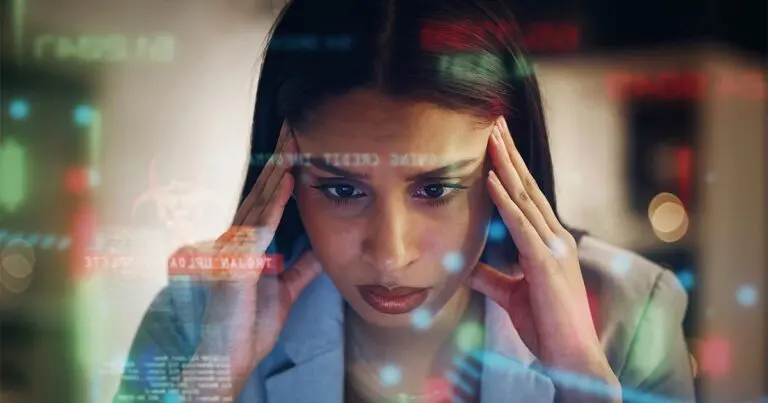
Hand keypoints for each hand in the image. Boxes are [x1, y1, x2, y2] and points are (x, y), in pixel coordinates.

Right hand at [173, 123, 321, 397]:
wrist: (227, 360)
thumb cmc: (247, 328)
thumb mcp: (283, 292)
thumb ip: (298, 269)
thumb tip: (318, 250)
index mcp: (247, 246)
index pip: (266, 202)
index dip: (281, 174)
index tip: (297, 146)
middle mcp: (236, 240)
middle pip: (261, 192)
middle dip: (279, 159)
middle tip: (295, 126)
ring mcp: (232, 249)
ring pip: (260, 202)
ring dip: (279, 171)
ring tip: (295, 140)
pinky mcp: (235, 264)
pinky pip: (258, 228)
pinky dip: (274, 204)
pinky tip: (288, 181)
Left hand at [465, 117, 620, 401]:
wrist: (570, 356)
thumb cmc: (546, 326)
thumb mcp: (512, 294)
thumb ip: (492, 276)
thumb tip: (466, 267)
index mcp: (549, 242)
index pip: (526, 196)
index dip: (510, 167)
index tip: (496, 142)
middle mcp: (554, 237)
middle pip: (527, 186)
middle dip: (509, 154)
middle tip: (494, 123)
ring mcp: (553, 247)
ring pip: (524, 197)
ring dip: (505, 164)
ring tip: (490, 136)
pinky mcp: (545, 263)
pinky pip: (521, 224)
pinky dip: (504, 199)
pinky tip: (490, 178)